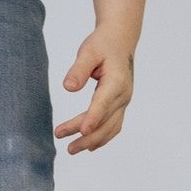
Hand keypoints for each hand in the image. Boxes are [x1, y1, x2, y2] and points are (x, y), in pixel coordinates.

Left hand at [56, 33, 134, 153]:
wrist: (121, 41)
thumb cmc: (103, 45)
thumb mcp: (88, 51)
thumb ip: (78, 69)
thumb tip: (68, 88)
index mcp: (116, 81)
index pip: (104, 103)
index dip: (93, 118)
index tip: (82, 131)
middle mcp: (123, 95)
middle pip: (105, 121)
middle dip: (86, 136)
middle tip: (67, 146)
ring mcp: (123, 102)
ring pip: (110, 128)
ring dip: (93, 141)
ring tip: (72, 149)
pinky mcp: (120, 105)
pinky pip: (113, 126)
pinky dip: (102, 138)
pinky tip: (89, 145)